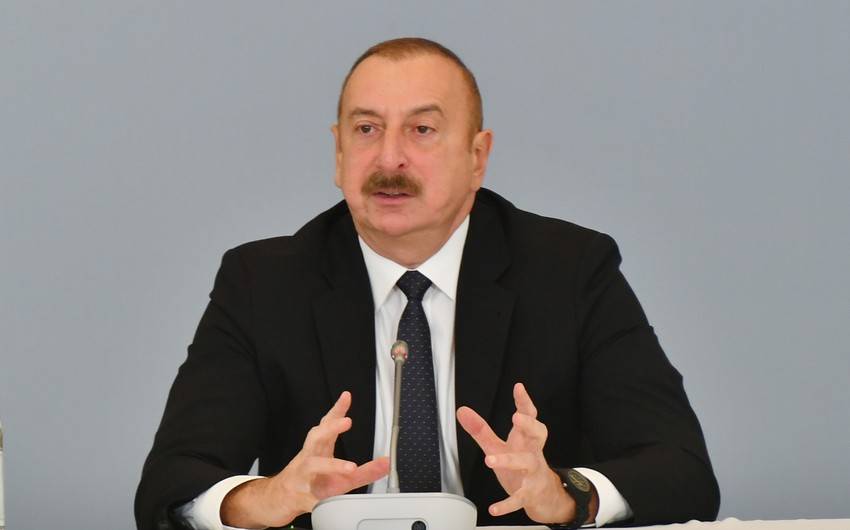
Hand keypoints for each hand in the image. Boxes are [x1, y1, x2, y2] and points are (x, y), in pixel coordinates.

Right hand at [221, 391, 389, 527]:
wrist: (279, 500)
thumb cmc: (310, 483)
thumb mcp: (342, 478)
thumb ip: (366, 471)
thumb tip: (386, 464)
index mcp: (319, 450)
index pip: (327, 425)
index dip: (337, 410)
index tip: (346, 397)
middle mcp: (309, 458)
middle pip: (316, 437)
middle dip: (331, 427)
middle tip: (346, 421)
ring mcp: (302, 476)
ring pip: (311, 465)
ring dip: (330, 464)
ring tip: (350, 468)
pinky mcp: (299, 497)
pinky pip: (309, 497)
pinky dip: (318, 499)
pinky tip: (327, 499)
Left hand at [457, 382, 590, 523]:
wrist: (544, 496)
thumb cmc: (521, 466)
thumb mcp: (498, 446)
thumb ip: (481, 430)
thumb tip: (462, 410)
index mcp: (525, 438)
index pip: (529, 415)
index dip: (524, 401)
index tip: (519, 387)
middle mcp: (532, 452)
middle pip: (538, 434)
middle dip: (530, 425)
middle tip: (517, 417)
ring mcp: (533, 473)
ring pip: (527, 463)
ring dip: (510, 461)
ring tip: (490, 461)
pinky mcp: (529, 493)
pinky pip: (520, 498)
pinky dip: (507, 504)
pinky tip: (493, 508)